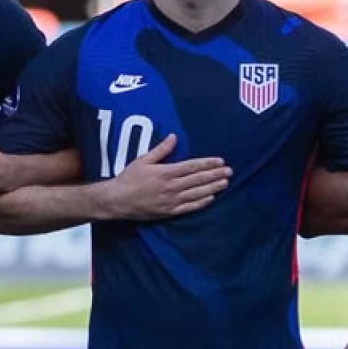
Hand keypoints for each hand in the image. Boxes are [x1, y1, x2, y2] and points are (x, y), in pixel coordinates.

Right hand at [97, 135, 231, 219]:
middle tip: (229, 172)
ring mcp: (172, 201)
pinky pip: (189, 207)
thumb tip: (174, 137)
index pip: (192, 166)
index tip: (220, 161)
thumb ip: (161, 150)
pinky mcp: (170, 211)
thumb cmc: (129, 178)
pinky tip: (211, 198)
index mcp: (166, 172)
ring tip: (225, 183)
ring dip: (213, 188)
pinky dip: (202, 202)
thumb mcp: (143, 160)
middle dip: (215, 175)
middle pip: (198, 180)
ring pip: (197, 193)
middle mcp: (172, 187)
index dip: (207, 164)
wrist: (118, 201)